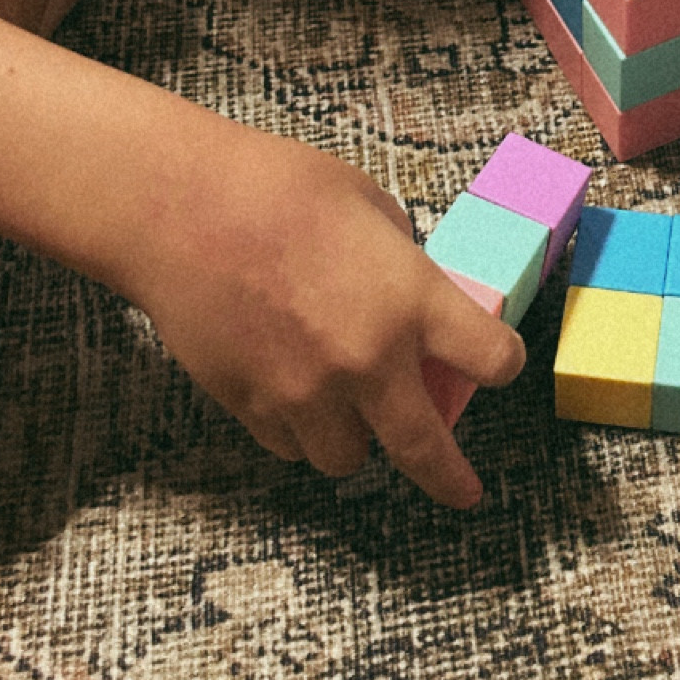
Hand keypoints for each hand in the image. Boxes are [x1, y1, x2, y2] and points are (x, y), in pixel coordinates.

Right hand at [130, 130, 524, 507]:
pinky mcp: (251, 405)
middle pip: (425, 451)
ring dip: (356, 439)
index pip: (491, 359)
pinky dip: (299, 429)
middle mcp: (368, 360)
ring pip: (346, 459)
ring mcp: (306, 392)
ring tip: (349, 408)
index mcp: (411, 300)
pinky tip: (293, 392)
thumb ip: (401, 259)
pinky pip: (289, 444)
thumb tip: (408, 288)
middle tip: (463, 492)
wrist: (178, 209)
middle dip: (449, 478)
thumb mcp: (368, 204)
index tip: (498, 364)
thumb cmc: (275, 187)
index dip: (502, 362)